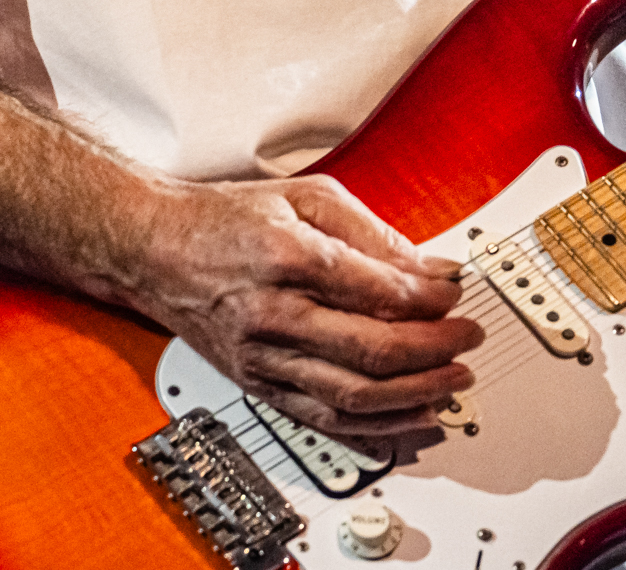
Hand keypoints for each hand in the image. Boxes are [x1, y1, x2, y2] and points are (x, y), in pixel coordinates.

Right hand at [128, 174, 481, 437]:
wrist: (156, 250)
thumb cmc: (229, 219)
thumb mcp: (309, 198)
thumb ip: (374, 233)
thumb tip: (431, 268)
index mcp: (289, 257)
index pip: (379, 291)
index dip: (432, 299)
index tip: (459, 293)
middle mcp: (273, 314)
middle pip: (371, 350)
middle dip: (434, 349)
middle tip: (469, 339)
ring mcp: (262, 358)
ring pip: (351, 395)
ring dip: (414, 394)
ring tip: (453, 383)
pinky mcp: (257, 385)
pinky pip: (322, 420)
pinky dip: (373, 426)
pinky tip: (410, 417)